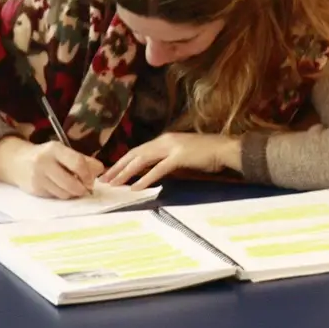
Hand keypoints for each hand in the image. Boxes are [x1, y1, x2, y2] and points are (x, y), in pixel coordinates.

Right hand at [0, 136, 104, 199]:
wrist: (16, 161)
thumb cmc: (47, 156)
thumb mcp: (63, 152)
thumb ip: (84, 160)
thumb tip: (101, 170)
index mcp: (55, 149)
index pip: (77, 163)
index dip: (88, 175)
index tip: (91, 180)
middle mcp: (44, 162)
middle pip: (71, 183)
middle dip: (82, 189)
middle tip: (85, 188)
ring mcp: (38, 177)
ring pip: (64, 193)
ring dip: (73, 193)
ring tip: (73, 188)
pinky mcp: (35, 189)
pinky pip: (55, 197)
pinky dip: (62, 195)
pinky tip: (60, 188)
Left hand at [103, 133, 241, 190]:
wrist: (224, 149)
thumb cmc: (205, 154)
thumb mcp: (180, 155)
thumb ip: (165, 159)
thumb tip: (149, 170)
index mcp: (163, 140)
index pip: (137, 151)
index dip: (122, 162)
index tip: (109, 173)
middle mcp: (164, 141)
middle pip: (134, 154)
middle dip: (117, 167)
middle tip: (104, 180)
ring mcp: (171, 148)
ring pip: (142, 160)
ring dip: (126, 172)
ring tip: (114, 184)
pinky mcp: (179, 157)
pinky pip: (158, 169)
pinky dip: (145, 178)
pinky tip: (135, 187)